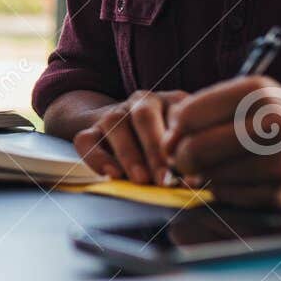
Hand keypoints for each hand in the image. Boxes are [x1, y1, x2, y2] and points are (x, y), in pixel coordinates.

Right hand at [72, 91, 187, 183]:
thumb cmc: (167, 144)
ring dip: (129, 154)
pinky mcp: (91, 129)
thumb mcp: (184, 142)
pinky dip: (97, 158)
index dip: (183, 143)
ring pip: (114, 123)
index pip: (177, 114)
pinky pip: (86, 140)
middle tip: (164, 179)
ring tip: (141, 180)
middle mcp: (141, 101)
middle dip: (155, 150)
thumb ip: (188, 155)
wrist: (127, 129)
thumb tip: (195, 180)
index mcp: (171, 101)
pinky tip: (112, 175)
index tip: (191, 172)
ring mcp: (114, 113)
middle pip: (144, 116)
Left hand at [163, 76, 280, 211]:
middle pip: (194, 149)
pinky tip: (236, 180)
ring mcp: (279, 162)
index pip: (188, 114)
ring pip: (208, 176)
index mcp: (260, 92)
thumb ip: (209, 108)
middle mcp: (273, 123)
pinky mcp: (280, 194)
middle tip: (183, 160)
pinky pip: (227, 195)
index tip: (173, 137)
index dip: (173, 130)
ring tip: (213, 167)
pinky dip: (222, 190)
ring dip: (201, 176)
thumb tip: (167, 139)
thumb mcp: (256, 97)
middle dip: (180, 159)